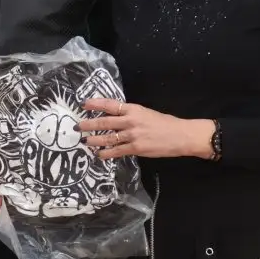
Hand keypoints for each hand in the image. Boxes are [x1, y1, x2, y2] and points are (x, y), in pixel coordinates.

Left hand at [78, 98, 215, 160]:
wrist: (181, 135)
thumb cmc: (166, 123)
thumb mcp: (146, 113)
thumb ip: (131, 115)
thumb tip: (116, 117)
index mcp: (133, 109)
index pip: (110, 104)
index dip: (95, 104)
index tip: (83, 104)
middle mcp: (130, 120)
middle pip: (104, 122)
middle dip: (89, 124)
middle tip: (78, 126)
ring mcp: (132, 135)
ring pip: (107, 138)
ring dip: (94, 140)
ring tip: (84, 141)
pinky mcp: (135, 148)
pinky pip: (116, 151)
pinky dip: (106, 153)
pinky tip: (99, 154)